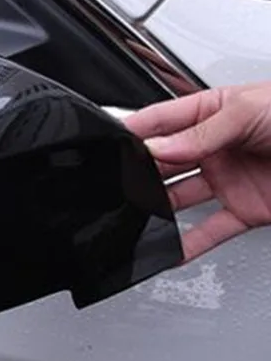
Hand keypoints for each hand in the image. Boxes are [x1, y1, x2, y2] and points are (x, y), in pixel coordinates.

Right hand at [126, 83, 270, 259]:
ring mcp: (228, 179)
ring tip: (136, 213)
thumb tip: (159, 147)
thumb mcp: (250, 111)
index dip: (134, 131)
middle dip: (140, 172)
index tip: (111, 143)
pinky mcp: (245, 209)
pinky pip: (211, 229)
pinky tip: (170, 249)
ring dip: (158, 207)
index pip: (161, 121)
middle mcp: (215, 147)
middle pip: (165, 162)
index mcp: (212, 112)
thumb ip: (201, 132)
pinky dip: (190, 243)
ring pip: (180, 197)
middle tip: (120, 182)